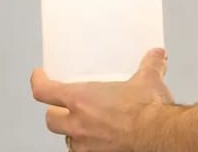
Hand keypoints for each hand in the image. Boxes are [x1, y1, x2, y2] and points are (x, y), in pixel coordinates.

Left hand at [31, 49, 174, 151]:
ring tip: (84, 126)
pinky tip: (100, 142)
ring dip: (72, 133)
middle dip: (54, 113)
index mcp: (81, 99)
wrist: (159, 135)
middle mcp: (78, 124)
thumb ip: (149, 65)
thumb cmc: (147, 110)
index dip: (38, 81)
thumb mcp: (148, 79)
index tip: (39, 76)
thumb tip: (157, 55)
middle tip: (62, 107)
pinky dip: (88, 148)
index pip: (44, 91)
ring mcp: (86, 145)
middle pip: (50, 119)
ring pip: (67, 140)